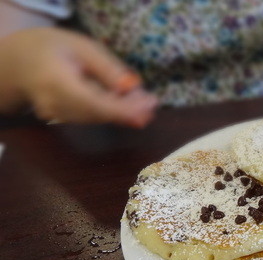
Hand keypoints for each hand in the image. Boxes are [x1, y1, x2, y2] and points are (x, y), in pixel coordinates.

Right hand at [0, 27, 157, 127]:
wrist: (20, 62)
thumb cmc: (54, 48)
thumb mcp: (83, 47)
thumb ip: (107, 68)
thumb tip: (132, 87)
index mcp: (57, 82)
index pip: (95, 103)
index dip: (125, 109)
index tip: (149, 105)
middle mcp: (54, 104)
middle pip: (99, 114)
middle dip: (129, 110)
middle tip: (152, 103)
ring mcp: (56, 115)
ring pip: (97, 118)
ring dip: (124, 113)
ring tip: (145, 103)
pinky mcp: (62, 120)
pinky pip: (91, 118)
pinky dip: (112, 112)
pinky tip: (129, 105)